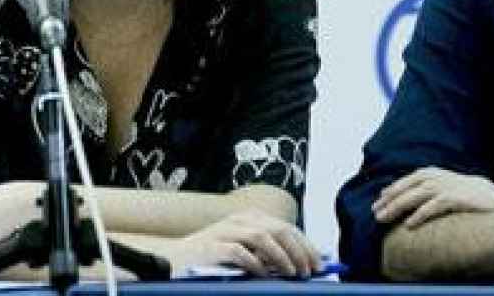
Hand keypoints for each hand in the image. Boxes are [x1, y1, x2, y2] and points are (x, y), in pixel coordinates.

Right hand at [169, 210, 318, 278]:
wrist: (175, 260)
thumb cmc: (213, 259)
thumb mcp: (245, 252)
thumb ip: (268, 254)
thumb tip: (301, 265)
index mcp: (249, 218)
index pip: (286, 227)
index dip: (305, 245)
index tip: (318, 264)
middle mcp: (239, 220)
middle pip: (278, 229)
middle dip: (299, 251)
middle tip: (309, 272)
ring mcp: (225, 231)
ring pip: (263, 237)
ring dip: (283, 257)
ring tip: (293, 274)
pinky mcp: (213, 246)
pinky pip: (241, 252)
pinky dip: (257, 264)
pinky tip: (265, 275)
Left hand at [374, 167, 493, 228]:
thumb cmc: (471, 198)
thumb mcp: (448, 188)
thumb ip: (430, 190)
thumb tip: (409, 202)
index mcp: (434, 173)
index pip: (406, 181)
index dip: (391, 191)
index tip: (378, 201)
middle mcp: (437, 177)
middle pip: (406, 187)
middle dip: (389, 200)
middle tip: (374, 212)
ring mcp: (446, 187)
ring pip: (415, 196)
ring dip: (397, 207)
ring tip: (383, 219)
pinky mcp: (456, 199)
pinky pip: (433, 207)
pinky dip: (420, 214)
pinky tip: (409, 224)